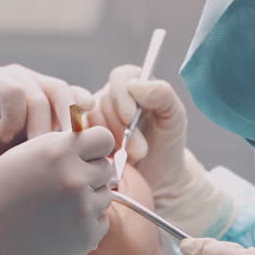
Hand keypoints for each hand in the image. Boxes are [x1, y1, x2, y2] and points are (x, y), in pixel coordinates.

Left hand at [0, 64, 93, 168]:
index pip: (13, 91)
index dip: (13, 118)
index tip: (5, 140)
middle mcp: (18, 75)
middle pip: (42, 94)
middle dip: (43, 127)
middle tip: (41, 157)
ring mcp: (40, 82)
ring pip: (64, 93)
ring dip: (68, 122)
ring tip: (67, 149)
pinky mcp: (57, 95)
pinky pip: (77, 97)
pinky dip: (84, 114)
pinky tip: (86, 135)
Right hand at [0, 127, 115, 254]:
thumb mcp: (19, 157)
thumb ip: (55, 146)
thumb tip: (87, 145)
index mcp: (57, 151)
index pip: (103, 138)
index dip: (95, 147)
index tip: (84, 156)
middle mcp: (74, 177)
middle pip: (105, 168)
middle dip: (89, 174)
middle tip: (60, 187)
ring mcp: (83, 209)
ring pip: (104, 196)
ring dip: (87, 200)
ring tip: (54, 209)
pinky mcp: (86, 237)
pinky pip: (101, 222)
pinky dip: (85, 224)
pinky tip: (57, 227)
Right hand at [89, 65, 187, 190]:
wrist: (158, 177)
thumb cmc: (168, 144)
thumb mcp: (174, 118)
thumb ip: (163, 95)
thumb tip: (135, 85)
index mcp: (134, 84)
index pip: (119, 77)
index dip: (122, 95)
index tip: (130, 117)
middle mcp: (112, 96)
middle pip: (103, 100)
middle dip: (120, 127)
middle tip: (140, 150)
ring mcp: (96, 116)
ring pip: (91, 119)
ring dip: (110, 141)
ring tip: (130, 157)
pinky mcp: (85, 136)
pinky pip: (80, 137)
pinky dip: (96, 149)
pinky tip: (113, 159)